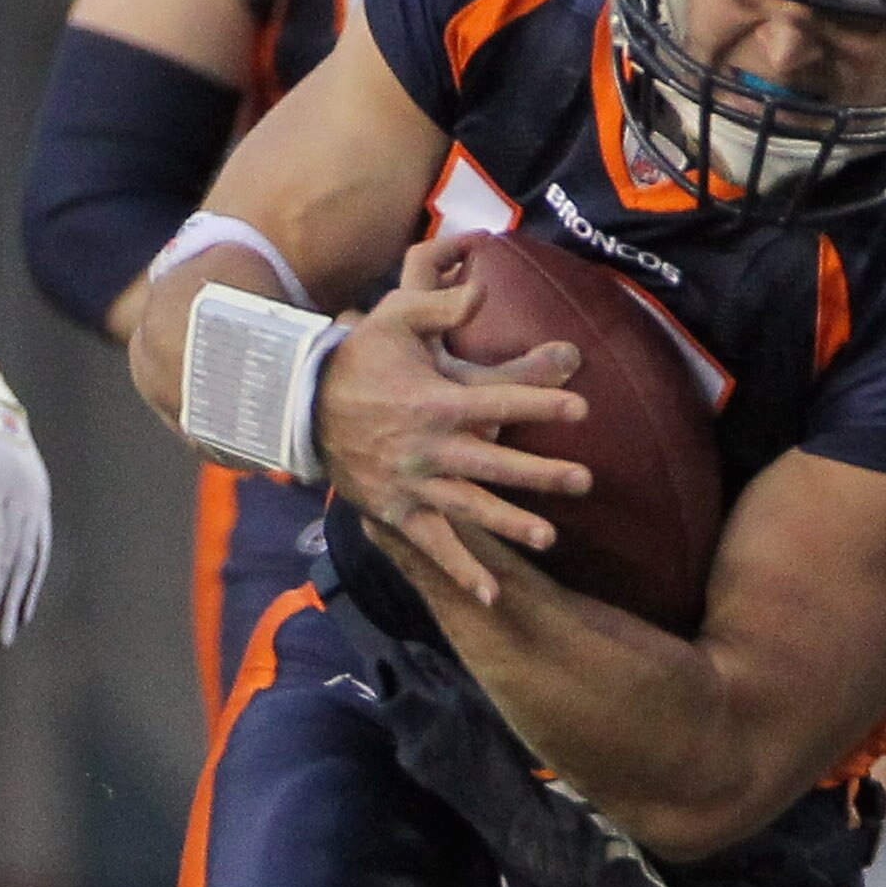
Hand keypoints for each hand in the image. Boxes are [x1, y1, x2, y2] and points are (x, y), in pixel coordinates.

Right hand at [314, 237, 592, 604]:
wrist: (300, 407)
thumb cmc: (358, 358)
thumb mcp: (393, 318)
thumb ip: (440, 306)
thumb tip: (484, 291)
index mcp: (432, 402)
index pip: (495, 403)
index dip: (538, 404)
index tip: (581, 409)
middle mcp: (425, 447)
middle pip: (492, 463)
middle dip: (539, 473)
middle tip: (585, 480)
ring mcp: (411, 483)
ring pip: (468, 508)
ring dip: (508, 525)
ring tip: (549, 538)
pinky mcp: (396, 510)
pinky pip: (431, 545)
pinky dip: (459, 571)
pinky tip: (491, 595)